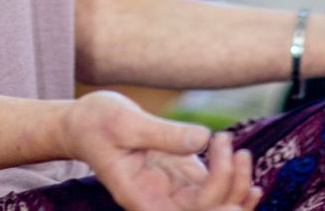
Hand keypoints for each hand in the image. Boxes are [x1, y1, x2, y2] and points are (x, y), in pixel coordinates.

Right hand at [64, 90, 260, 210]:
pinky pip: (210, 189)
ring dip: (235, 185)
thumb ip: (163, 134)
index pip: (189, 210)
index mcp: (141, 198)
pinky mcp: (177, 177)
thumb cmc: (96, 123)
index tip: (228, 154)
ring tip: (242, 152)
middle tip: (238, 149)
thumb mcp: (126, 122)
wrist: (82, 125)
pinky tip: (241, 160)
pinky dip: (229, 179)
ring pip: (213, 205)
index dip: (217, 193)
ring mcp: (170, 192)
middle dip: (231, 188)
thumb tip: (203, 138)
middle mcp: (159, 202)